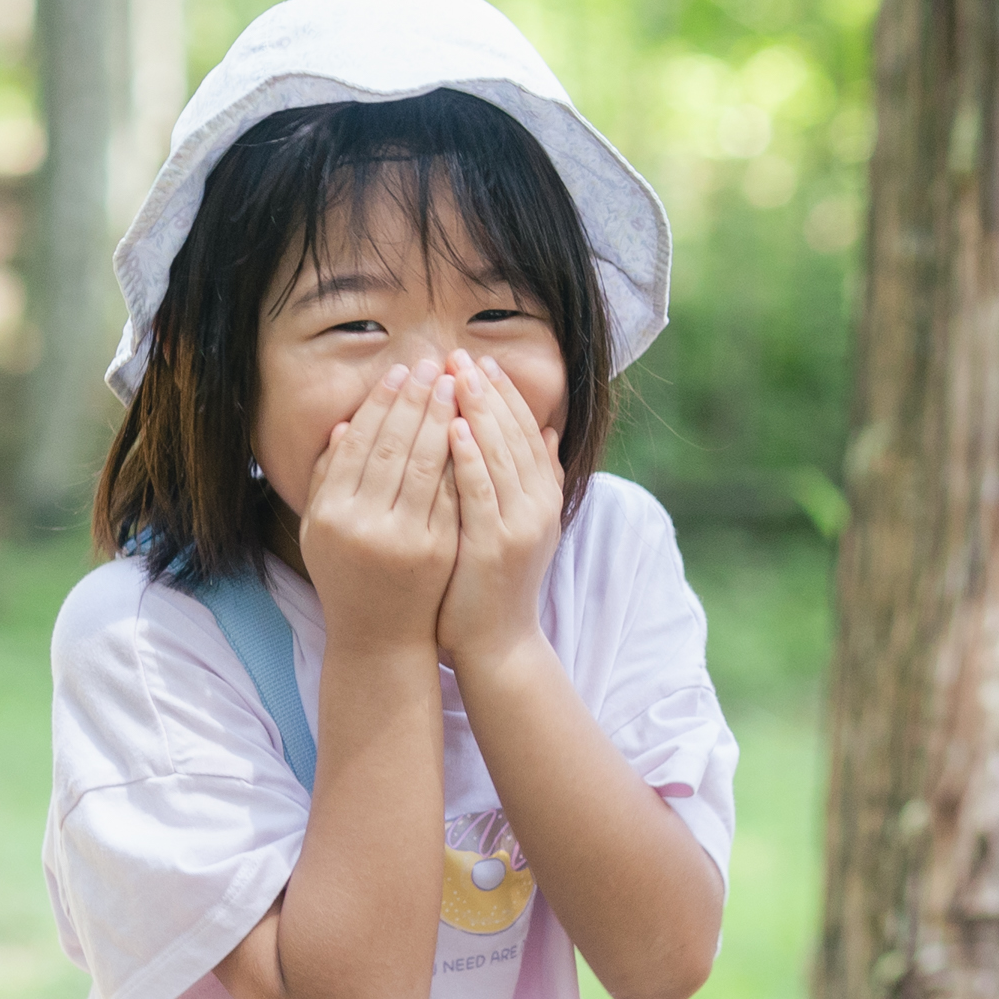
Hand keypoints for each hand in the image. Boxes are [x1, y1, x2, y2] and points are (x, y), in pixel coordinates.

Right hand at [297, 362, 460, 652]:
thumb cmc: (346, 576)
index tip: (400, 372)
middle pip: (393, 446)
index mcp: (329, 513)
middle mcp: (362, 524)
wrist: (379, 636)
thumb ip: (328, 478)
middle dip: (416, 401)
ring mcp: (402, 538)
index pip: (359, 444)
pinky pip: (451, 493)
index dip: (381, 404)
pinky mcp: (437, 550)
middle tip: (435, 365)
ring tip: (456, 384)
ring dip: (442, 418)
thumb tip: (343, 425)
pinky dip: (460, 457)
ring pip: (425, 465)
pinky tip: (471, 427)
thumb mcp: (322, 530)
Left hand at [435, 355, 566, 669]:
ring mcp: (519, 526)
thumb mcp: (516, 523)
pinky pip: (479, 492)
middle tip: (461, 354)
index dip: (505, 395)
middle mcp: (537, 507)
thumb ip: (529, 478)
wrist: (496, 643)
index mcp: (542, 498)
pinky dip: (467, 457)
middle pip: (513, 435)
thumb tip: (547, 431)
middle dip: (486, 392)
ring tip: (456, 375)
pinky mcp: (494, 545)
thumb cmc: (492, 583)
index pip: (526, 433)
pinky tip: (451, 427)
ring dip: (476, 411)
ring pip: (498, 455)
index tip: (480, 362)